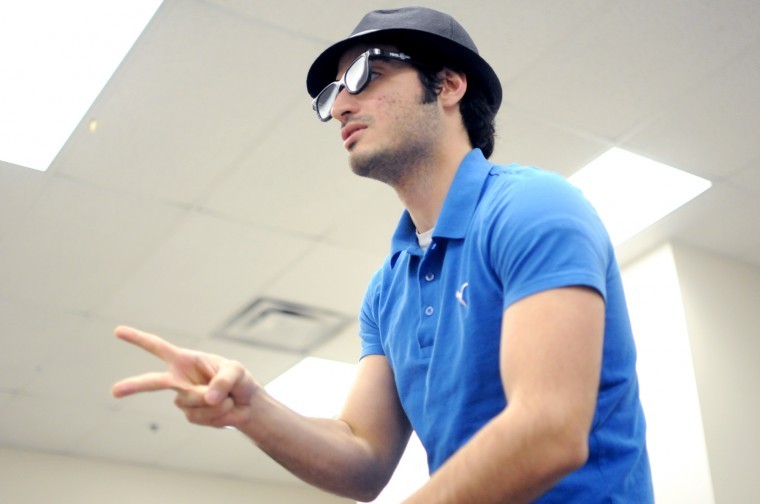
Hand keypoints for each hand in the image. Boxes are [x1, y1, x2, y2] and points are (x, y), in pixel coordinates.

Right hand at [111, 325, 257, 427]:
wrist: (247, 404)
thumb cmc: (239, 380)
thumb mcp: (237, 372)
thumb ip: (223, 381)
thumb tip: (208, 398)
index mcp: (186, 360)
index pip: (158, 347)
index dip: (138, 339)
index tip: (118, 331)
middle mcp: (180, 379)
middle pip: (152, 382)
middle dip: (133, 386)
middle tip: (114, 391)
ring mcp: (184, 399)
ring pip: (192, 402)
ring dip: (215, 402)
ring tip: (227, 397)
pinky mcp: (191, 415)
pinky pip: (202, 417)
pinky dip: (218, 414)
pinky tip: (224, 409)